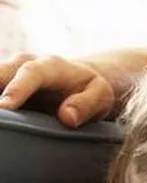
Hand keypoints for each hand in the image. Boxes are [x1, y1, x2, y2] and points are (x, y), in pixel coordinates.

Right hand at [0, 53, 114, 125]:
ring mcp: (8, 74)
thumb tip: (67, 117)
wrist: (78, 81)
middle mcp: (23, 65)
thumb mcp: (100, 96)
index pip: (31, 73)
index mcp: (50, 66)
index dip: (17, 88)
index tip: (5, 106)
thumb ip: (86, 104)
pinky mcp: (2, 85)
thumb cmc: (90, 90)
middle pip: (0, 74)